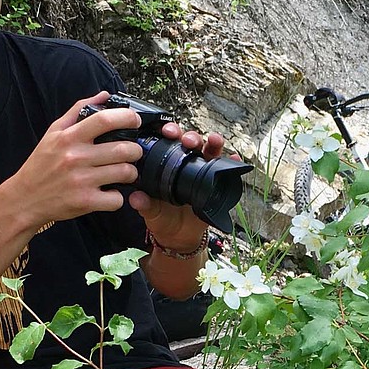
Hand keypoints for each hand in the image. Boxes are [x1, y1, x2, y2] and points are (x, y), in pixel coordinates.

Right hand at [7, 92, 145, 227]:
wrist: (24, 199)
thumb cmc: (41, 165)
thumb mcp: (54, 132)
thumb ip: (78, 110)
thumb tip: (105, 95)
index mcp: (69, 138)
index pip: (105, 120)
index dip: (127, 117)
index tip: (135, 121)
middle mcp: (76, 157)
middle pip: (123, 149)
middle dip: (135, 150)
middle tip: (132, 152)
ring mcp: (81, 181)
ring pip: (125, 173)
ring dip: (130, 172)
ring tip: (123, 172)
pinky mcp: (85, 202)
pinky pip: (116, 199)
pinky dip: (118, 197)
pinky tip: (109, 193)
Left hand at [129, 122, 230, 248]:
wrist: (178, 236)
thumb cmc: (162, 218)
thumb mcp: (152, 212)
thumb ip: (145, 205)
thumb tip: (136, 198)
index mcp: (168, 166)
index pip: (170, 143)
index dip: (170, 133)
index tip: (167, 131)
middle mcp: (187, 166)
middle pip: (192, 143)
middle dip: (191, 137)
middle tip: (188, 140)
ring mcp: (203, 174)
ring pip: (210, 152)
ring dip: (213, 143)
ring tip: (214, 141)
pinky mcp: (217, 185)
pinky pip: (227, 172)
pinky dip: (232, 163)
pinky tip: (233, 159)